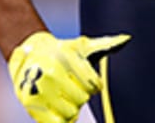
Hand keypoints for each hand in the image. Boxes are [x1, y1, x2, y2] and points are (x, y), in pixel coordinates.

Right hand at [7, 30, 129, 122]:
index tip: (90, 83)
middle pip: (82, 98)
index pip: (93, 84)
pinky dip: (60, 119)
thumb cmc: (60, 52)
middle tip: (72, 86)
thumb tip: (126, 39)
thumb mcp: (81, 46)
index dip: (95, 86)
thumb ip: (105, 44)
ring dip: (71, 107)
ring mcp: (39, 89)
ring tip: (63, 95)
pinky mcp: (31, 104)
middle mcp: (52, 72)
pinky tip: (57, 108)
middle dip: (81, 94)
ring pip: (71, 112)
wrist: (27, 54)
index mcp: (66, 57)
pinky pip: (55, 122)